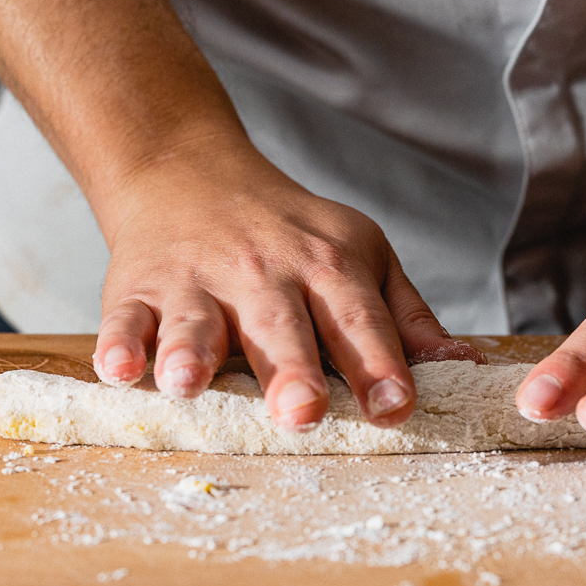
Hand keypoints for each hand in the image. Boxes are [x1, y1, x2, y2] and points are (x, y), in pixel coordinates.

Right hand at [90, 132, 479, 430]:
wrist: (189, 172)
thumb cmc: (290, 235)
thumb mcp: (361, 257)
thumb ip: (406, 318)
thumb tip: (466, 365)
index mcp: (328, 267)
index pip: (359, 320)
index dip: (379, 363)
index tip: (396, 406)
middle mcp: (263, 272)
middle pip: (280, 325)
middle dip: (292, 369)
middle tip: (303, 413)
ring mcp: (197, 280)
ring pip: (196, 319)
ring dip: (192, 352)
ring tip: (189, 383)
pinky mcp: (138, 288)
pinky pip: (126, 317)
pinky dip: (120, 342)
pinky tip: (119, 370)